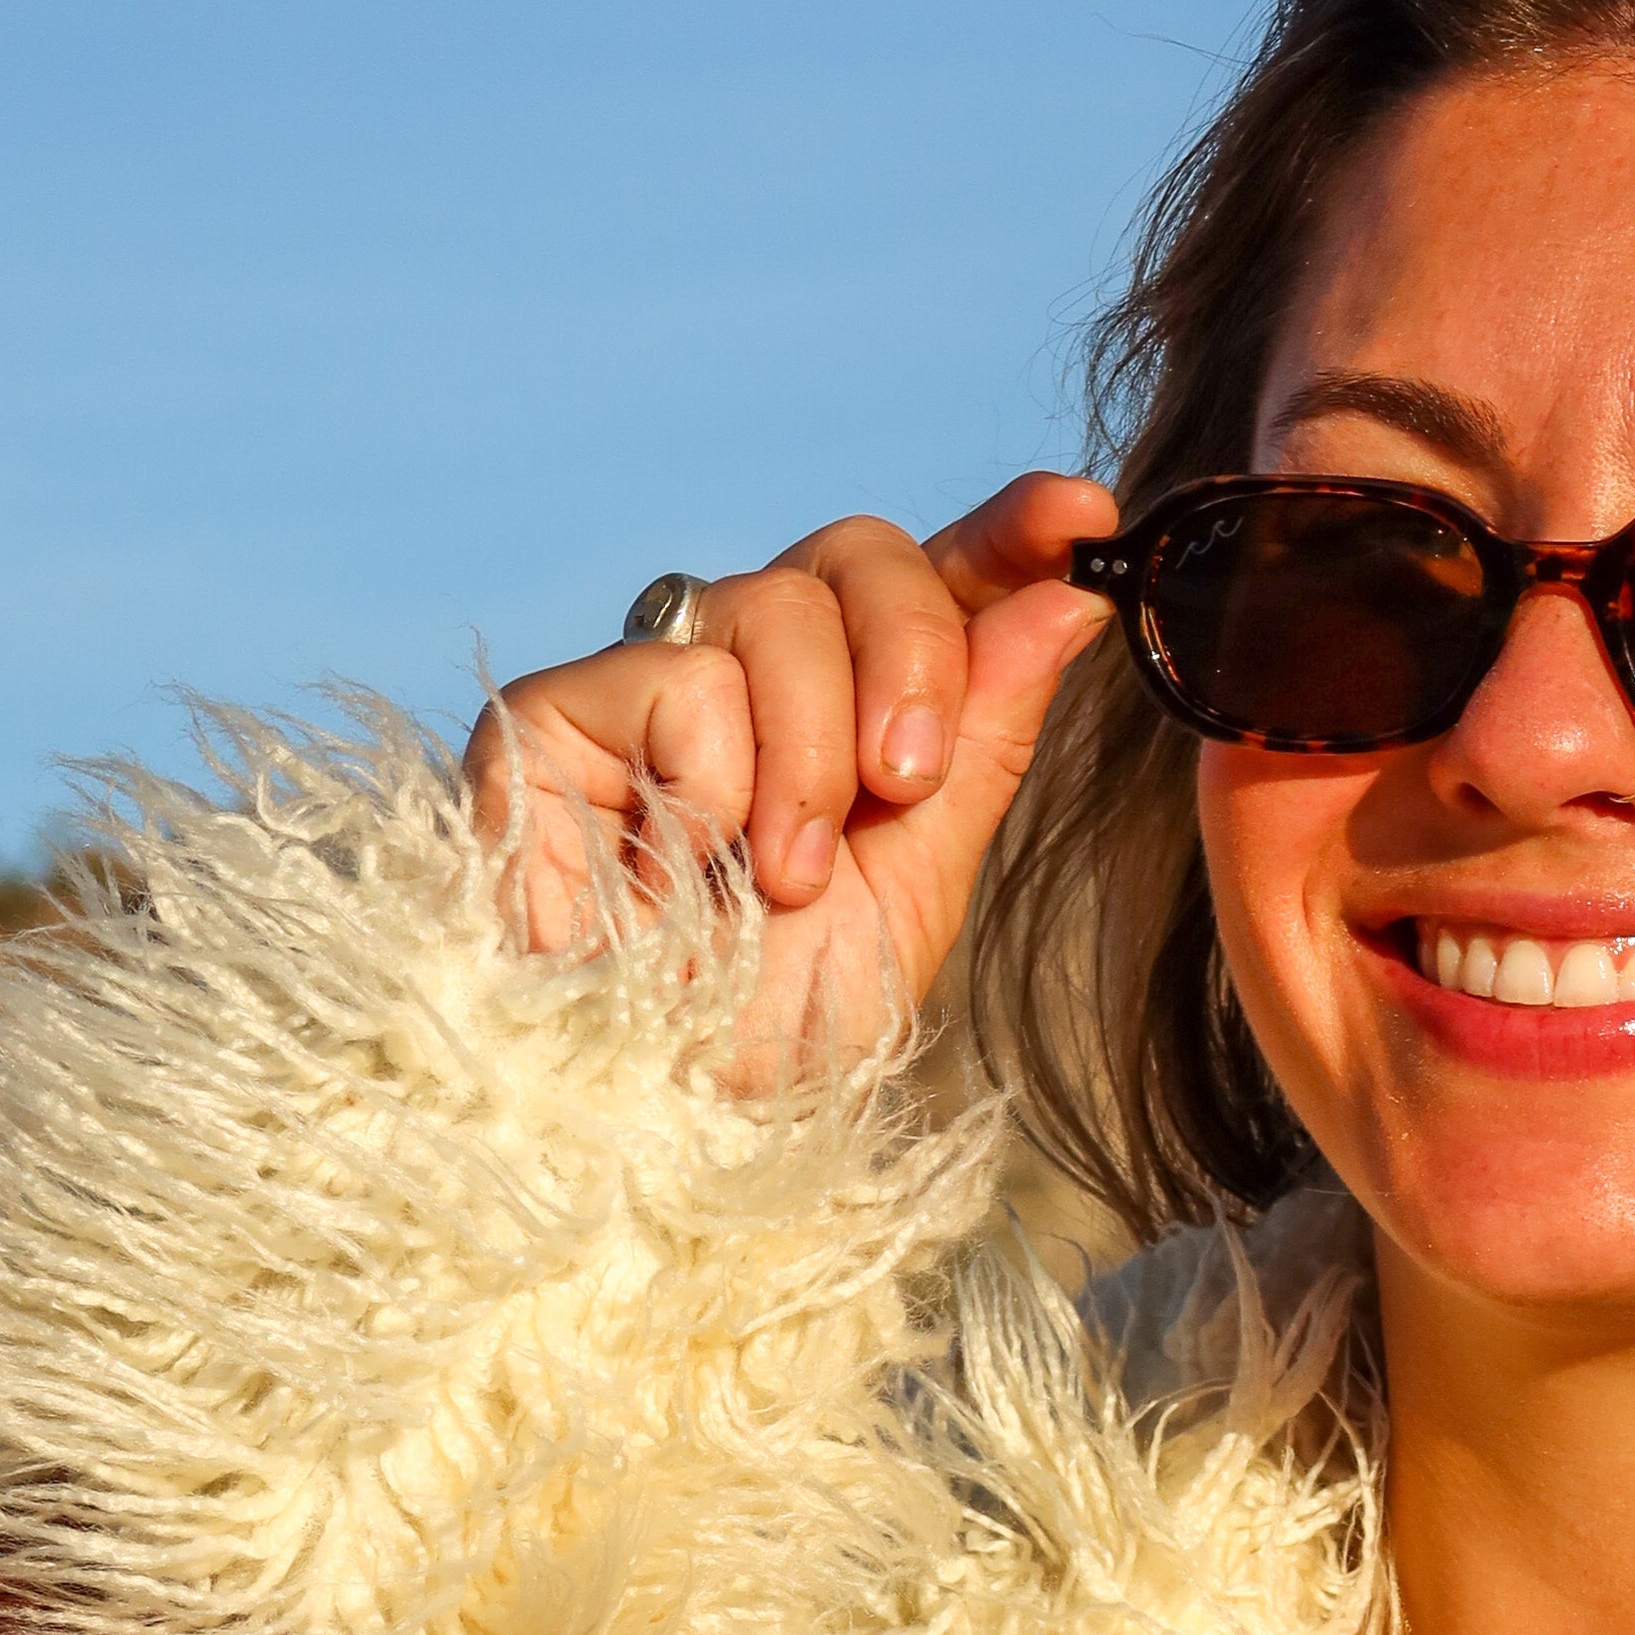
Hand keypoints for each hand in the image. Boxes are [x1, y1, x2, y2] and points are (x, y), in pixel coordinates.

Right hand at [464, 471, 1114, 1075]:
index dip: (1007, 532)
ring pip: (772, 604)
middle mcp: (751, 674)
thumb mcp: (919, 882)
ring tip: (782, 881)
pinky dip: (707, 783)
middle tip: (906, 785)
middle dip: (910, 659)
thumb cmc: (780, 1023)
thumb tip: (1073, 595)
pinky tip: (685, 871)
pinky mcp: (552, 714)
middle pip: (856, 556)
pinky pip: (674, 675)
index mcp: (851, 707)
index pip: (934, 576)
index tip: (1082, 516)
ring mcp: (647, 683)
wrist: (658, 1118)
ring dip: (809, 760)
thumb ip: (986, 734)